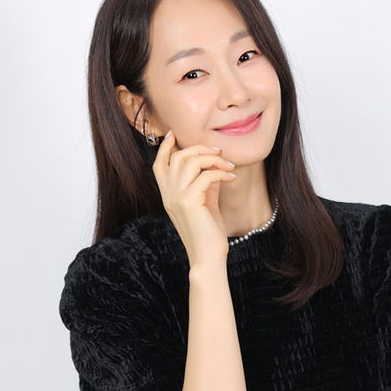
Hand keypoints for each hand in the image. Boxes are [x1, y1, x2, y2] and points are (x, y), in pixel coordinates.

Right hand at [151, 130, 236, 267]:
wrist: (208, 257)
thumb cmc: (208, 233)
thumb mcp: (205, 203)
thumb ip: (205, 184)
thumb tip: (213, 165)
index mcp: (168, 195)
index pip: (159, 164)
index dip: (165, 147)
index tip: (174, 133)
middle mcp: (168, 195)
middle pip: (176, 157)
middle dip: (198, 149)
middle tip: (218, 151)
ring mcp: (177, 198)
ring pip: (189, 162)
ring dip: (212, 159)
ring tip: (228, 166)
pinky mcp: (189, 202)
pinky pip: (205, 176)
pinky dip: (220, 173)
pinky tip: (231, 177)